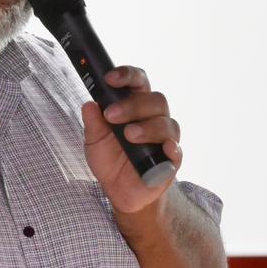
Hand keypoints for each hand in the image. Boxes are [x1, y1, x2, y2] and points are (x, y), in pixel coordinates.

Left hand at [81, 65, 181, 213]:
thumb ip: (93, 124)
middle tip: (111, 115)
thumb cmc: (110, 160)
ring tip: (129, 135)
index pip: (138, 82)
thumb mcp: (94, 142)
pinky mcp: (171, 160)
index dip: (127, 75)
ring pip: (166, 123)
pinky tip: (164, 148)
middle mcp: (154, 118)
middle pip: (155, 100)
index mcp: (136, 106)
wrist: (119, 191)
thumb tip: (89, 105)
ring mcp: (165, 138)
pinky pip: (177, 151)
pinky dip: (171, 148)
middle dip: (133, 105)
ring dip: (147, 127)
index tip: (110, 78)